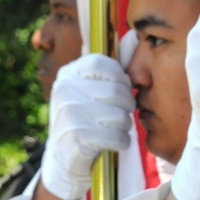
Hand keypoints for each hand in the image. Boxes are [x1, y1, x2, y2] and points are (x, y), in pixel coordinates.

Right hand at [40, 53, 134, 199]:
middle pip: (116, 91)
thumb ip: (108, 71)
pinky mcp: (75, 138)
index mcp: (68, 73)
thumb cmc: (86, 120)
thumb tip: (135, 38)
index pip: (103, 63)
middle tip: (124, 114)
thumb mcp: (90, 91)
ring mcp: (68, 114)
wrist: (63, 161)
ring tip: (117, 129)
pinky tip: (116, 143)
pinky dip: (121, 142)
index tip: (124, 89)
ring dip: (125, 125)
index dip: (121, 77)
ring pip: (119, 115)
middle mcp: (64, 90)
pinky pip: (115, 136)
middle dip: (128, 105)